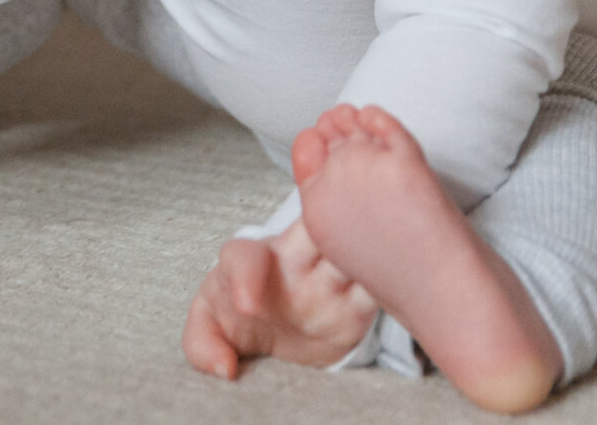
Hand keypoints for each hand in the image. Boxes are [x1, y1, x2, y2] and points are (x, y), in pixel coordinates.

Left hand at [180, 222, 375, 380]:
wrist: (276, 333)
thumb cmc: (237, 316)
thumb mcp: (210, 326)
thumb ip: (202, 343)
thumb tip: (224, 368)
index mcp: (249, 261)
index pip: (245, 259)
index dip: (246, 277)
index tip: (246, 309)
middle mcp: (292, 259)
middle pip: (312, 230)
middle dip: (323, 228)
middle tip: (329, 246)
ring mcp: (328, 276)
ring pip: (350, 251)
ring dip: (360, 251)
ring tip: (367, 263)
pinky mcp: (359, 302)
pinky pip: (377, 288)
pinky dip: (387, 282)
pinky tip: (394, 284)